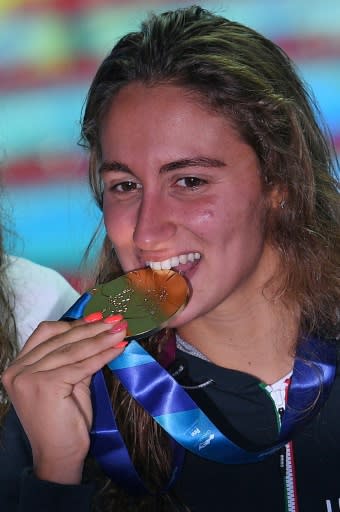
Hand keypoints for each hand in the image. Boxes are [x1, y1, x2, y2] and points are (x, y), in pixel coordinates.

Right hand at [2, 313, 126, 483]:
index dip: (73, 324)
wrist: (59, 456)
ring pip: (73, 350)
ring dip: (101, 338)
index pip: (46, 334)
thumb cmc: (64, 421)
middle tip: (116, 320)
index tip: (98, 317)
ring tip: (120, 330)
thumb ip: (75, 359)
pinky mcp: (45, 385)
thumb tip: (98, 332)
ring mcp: (28, 377)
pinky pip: (81, 365)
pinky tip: (118, 348)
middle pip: (61, 339)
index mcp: (18, 366)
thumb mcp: (67, 382)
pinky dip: (102, 355)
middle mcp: (18, 370)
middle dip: (92, 328)